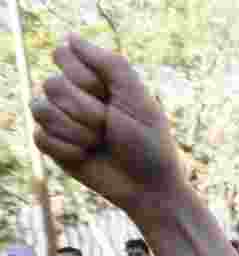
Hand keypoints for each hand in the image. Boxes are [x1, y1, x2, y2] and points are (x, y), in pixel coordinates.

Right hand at [31, 35, 185, 224]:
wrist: (148, 186)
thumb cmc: (149, 142)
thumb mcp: (137, 99)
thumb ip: (110, 63)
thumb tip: (70, 37)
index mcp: (94, 78)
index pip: (63, 54)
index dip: (85, 77)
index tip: (110, 96)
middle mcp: (73, 95)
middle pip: (52, 84)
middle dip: (87, 110)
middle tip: (110, 126)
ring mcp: (60, 119)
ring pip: (41, 109)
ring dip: (78, 131)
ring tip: (99, 141)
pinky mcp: (52, 145)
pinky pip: (40, 137)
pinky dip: (69, 149)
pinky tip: (86, 155)